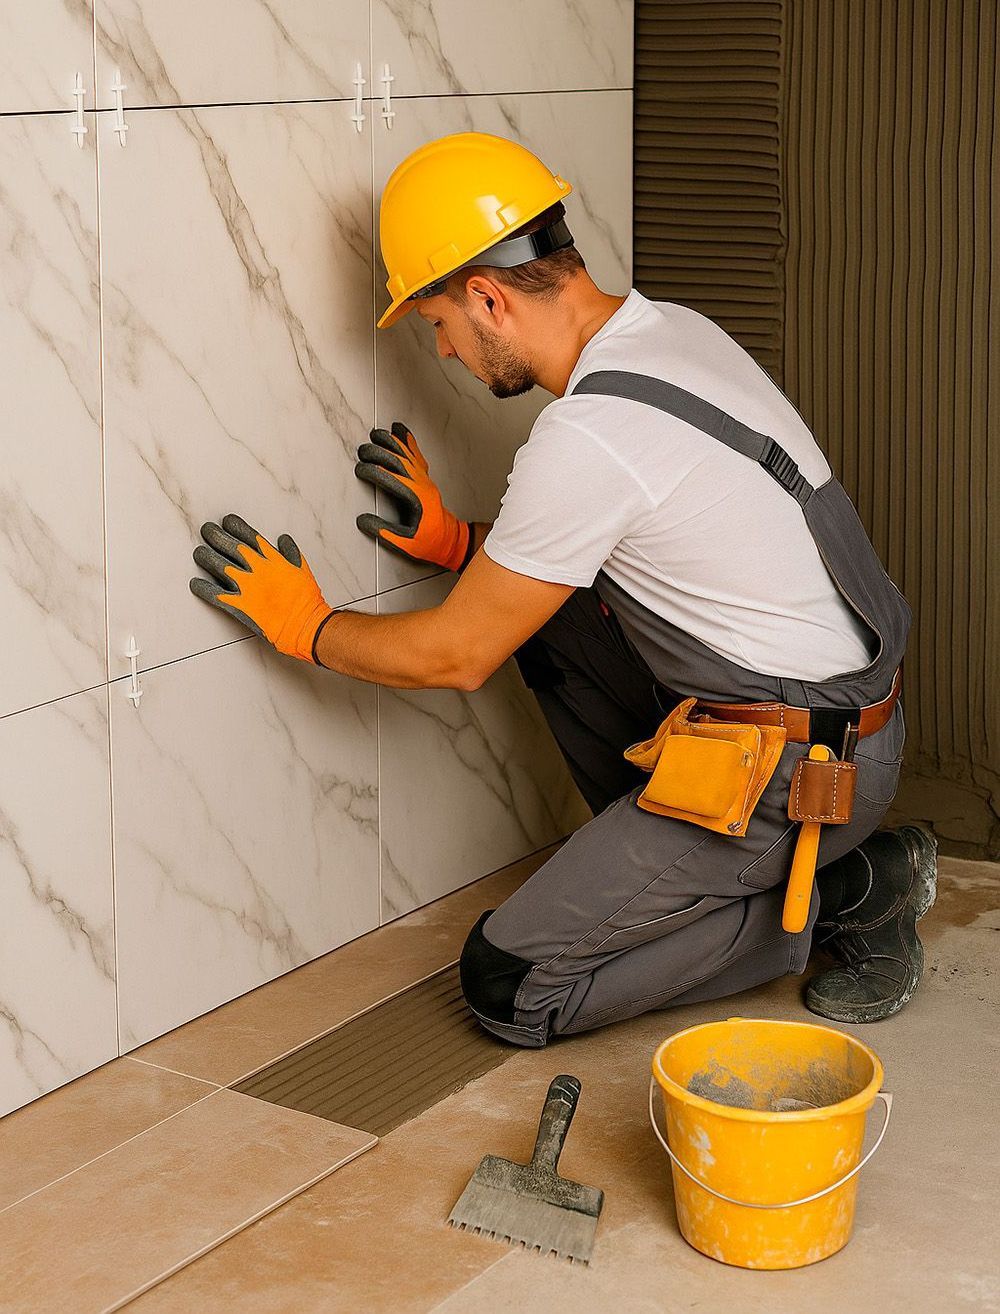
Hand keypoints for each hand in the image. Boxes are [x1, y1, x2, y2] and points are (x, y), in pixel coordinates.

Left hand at [190, 514, 334, 662]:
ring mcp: (245, 585)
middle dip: (215, 535)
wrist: (303, 623)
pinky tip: (195, 584)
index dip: (234, 526)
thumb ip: (290, 551)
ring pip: (218, 565)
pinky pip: (213, 593)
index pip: (248, 535)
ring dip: (205, 557)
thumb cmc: (306, 598)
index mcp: (271, 557)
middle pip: (229, 546)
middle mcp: (255, 567)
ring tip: (198, 553)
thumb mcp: (302, 568)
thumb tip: (283, 540)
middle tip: (206, 530)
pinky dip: (202, 588)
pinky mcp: (237, 604)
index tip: (226, 521)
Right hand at [355, 422, 470, 569]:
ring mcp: (425, 480)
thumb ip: (385, 532)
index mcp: (417, 500)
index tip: (360, 469)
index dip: (376, 472)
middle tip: (362, 450)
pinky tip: (399, 430)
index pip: (393, 480)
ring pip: (407, 455)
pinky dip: (407, 440)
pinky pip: (415, 454)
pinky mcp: (424, 478)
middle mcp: (422, 486)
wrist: (450, 540)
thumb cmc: (430, 542)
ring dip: (391, 442)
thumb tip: (363, 521)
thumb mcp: (406, 544)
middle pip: (399, 463)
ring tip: (376, 433)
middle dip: (379, 453)